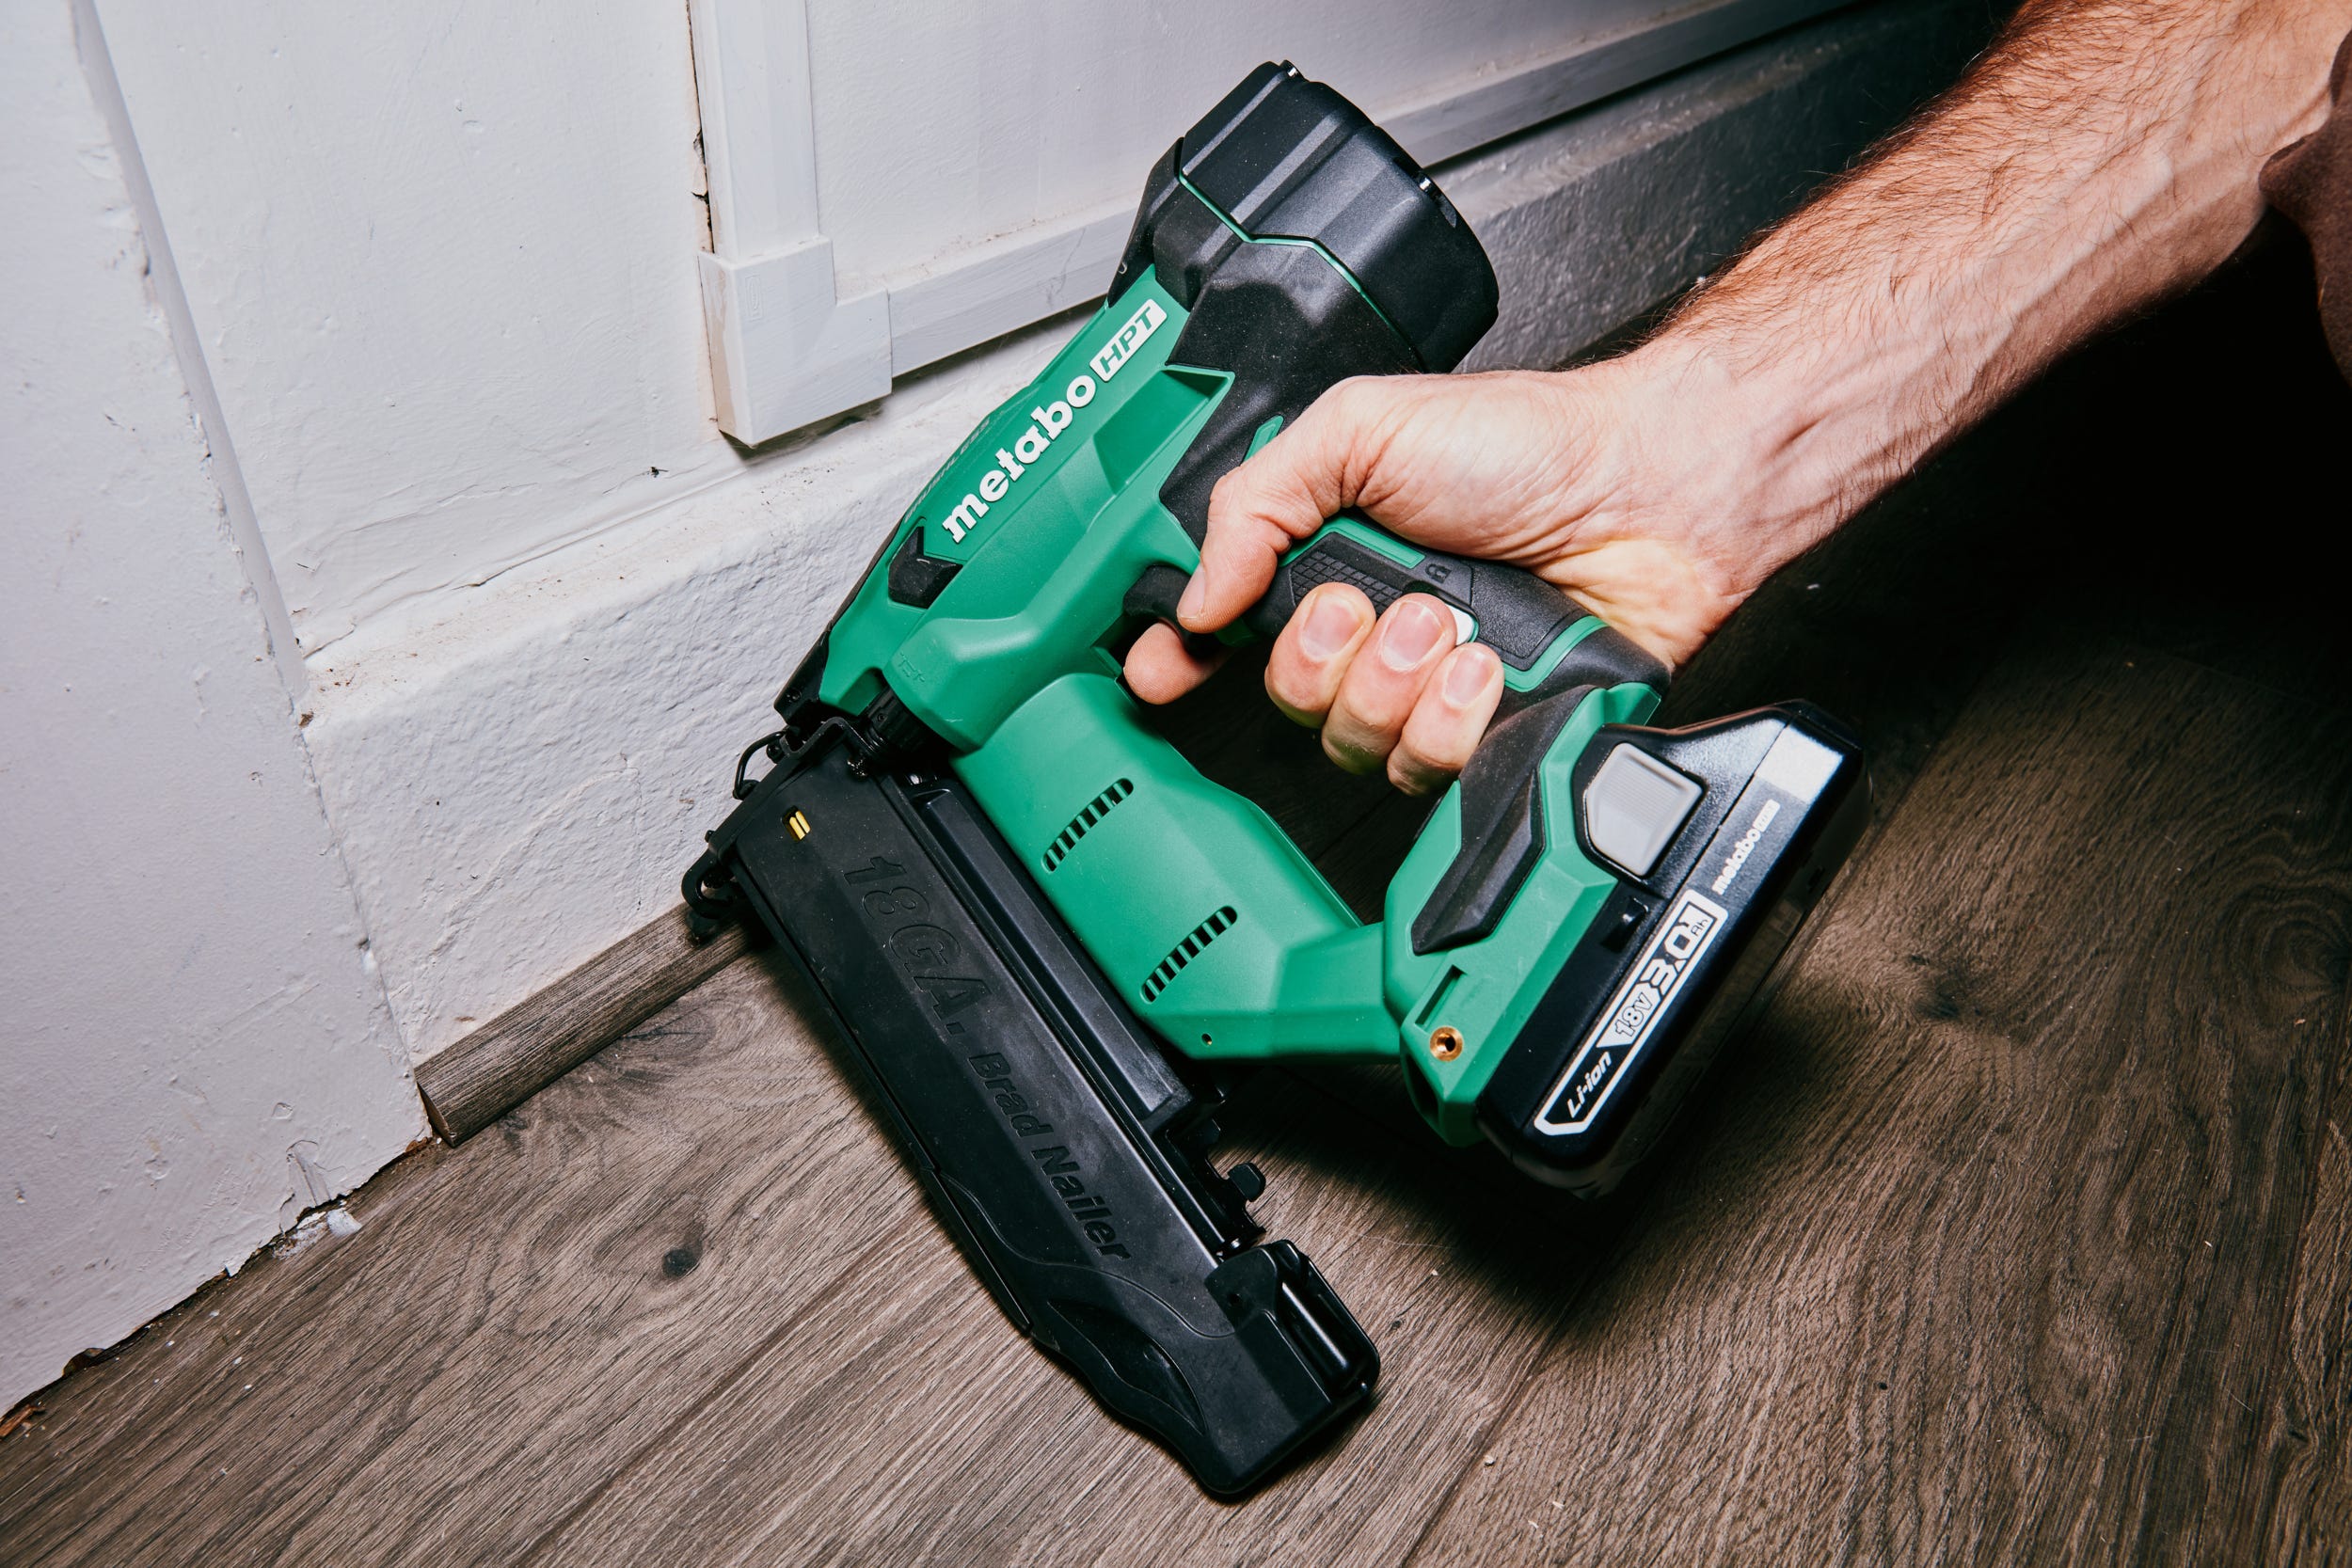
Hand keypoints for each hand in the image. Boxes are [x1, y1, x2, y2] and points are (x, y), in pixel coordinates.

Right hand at [1122, 346, 1831, 792]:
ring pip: (1350, 741)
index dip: (1182, 656)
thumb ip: (1258, 502)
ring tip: (1447, 621)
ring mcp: (1427, 683)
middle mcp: (1371, 627)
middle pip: (1284, 696)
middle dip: (1319, 655)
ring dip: (1392, 682)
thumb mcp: (1360, 430)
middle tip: (1370, 605)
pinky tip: (1484, 665)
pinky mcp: (1483, 728)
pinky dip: (1450, 717)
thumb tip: (1195, 597)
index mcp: (1327, 554)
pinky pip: (1425, 768)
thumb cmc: (1523, 445)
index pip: (1228, 623)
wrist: (1646, 491)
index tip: (1160, 672)